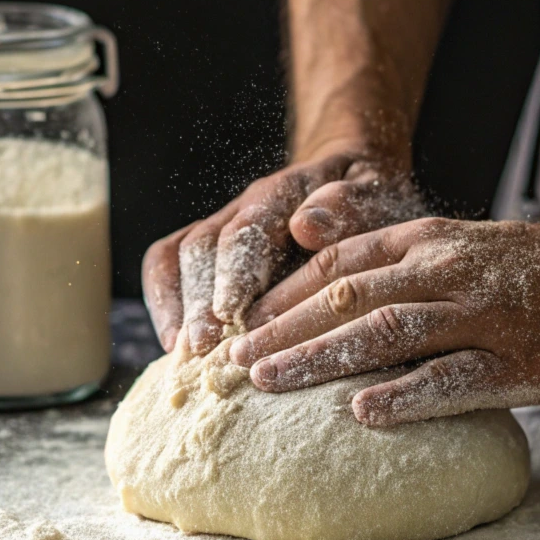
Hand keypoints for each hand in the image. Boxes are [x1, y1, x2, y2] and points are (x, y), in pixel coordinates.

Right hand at [141, 141, 422, 355]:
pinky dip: (164, 302)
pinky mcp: (209, 250)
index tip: (228, 312)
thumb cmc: (368, 201)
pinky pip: (167, 265)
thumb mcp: (376, 195)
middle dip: (199, 299)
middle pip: (204, 246)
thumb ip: (348, 207)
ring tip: (183, 355)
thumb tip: (306, 227)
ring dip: (178, 306)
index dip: (234, 273)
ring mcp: (221, 226)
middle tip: (201, 347)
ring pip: (179, 255)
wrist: (349, 184)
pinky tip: (173, 346)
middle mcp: (243, 207)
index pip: (248, 229)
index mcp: (285, 192)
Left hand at [228, 215, 539, 424]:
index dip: (281, 293)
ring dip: (319, 356)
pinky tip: (362, 413)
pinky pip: (453, 379)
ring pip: (385, 331)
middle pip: (346, 295)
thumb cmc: (530, 269)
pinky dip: (407, 396)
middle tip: (230, 359)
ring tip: (267, 380)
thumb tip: (312, 253)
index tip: (239, 321)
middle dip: (281, 327)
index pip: (336, 263)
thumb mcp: (454, 242)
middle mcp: (445, 269)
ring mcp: (481, 314)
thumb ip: (388, 250)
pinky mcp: (518, 360)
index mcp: (426, 240)